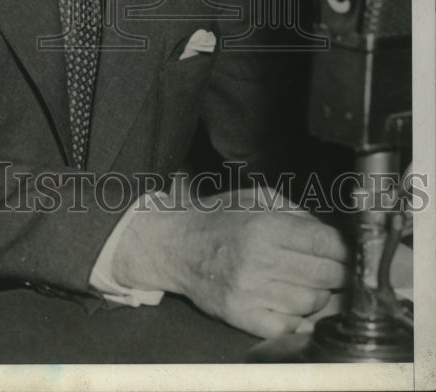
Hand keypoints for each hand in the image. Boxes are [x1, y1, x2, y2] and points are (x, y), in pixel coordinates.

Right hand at [112, 190, 350, 338]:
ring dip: (318, 295)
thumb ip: (296, 212)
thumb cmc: (218, 219)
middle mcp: (259, 260)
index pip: (326, 244)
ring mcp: (250, 292)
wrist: (176, 246)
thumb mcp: (255, 198)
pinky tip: (291, 303)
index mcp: (264, 226)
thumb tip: (331, 235)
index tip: (347, 252)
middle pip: (326, 275)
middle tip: (332, 269)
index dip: (345, 250)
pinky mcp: (241, 316)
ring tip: (306, 283)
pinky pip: (290, 325)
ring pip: (312, 303)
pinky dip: (298, 317)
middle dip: (337, 273)